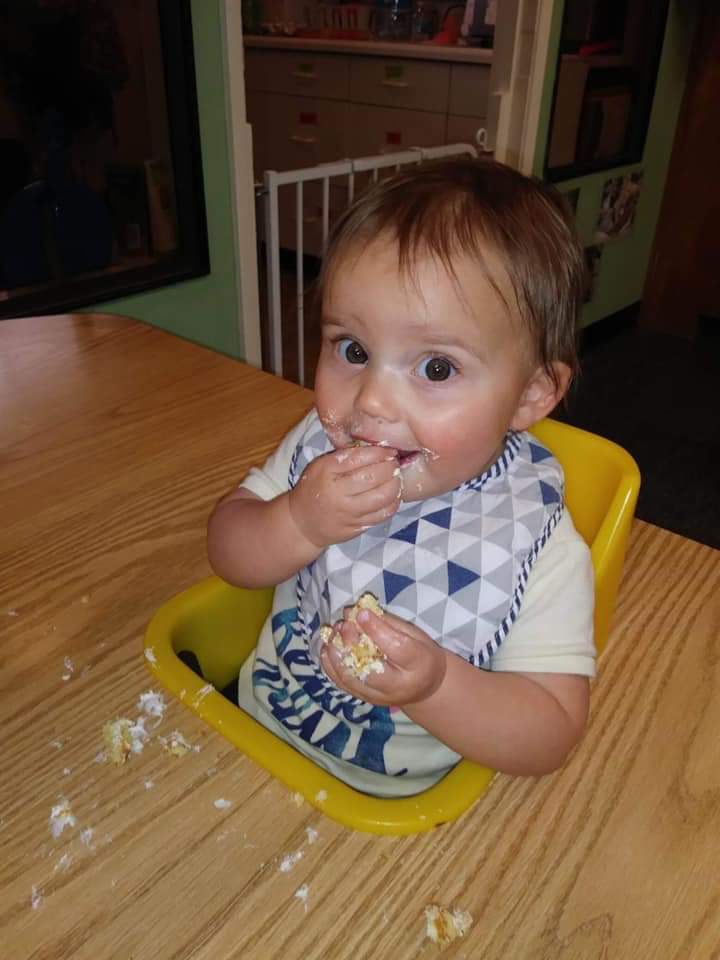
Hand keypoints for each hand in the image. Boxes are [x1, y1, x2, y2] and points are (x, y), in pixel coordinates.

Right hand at [288, 445, 401, 547]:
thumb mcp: (321, 466)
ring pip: (382, 497)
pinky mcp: (356, 527)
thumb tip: (378, 449)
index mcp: (327, 472)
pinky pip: (382, 515)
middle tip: (394, 464)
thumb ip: (345, 457)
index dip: (380, 453)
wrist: (302, 523)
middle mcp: (337, 492)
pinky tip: (393, 496)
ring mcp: (348, 513)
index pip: (359, 457)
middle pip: (373, 477)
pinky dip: (393, 503)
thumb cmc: (314, 488)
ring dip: (395, 485)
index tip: (389, 451)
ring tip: (396, 478)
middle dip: (390, 468)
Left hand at [320, 608, 446, 706]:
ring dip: (337, 656)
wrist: (426, 688)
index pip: (397, 648)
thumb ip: (389, 624)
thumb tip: (359, 610)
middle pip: (372, 670)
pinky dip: (331, 667)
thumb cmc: (421, 654)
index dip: (376, 629)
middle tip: (344, 625)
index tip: (361, 612)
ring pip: (353, 681)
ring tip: (332, 634)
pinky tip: (328, 649)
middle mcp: (399, 686)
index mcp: (419, 664)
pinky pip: (344, 686)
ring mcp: (381, 697)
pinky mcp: (367, 700)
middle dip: (353, 645)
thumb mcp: (415, 634)